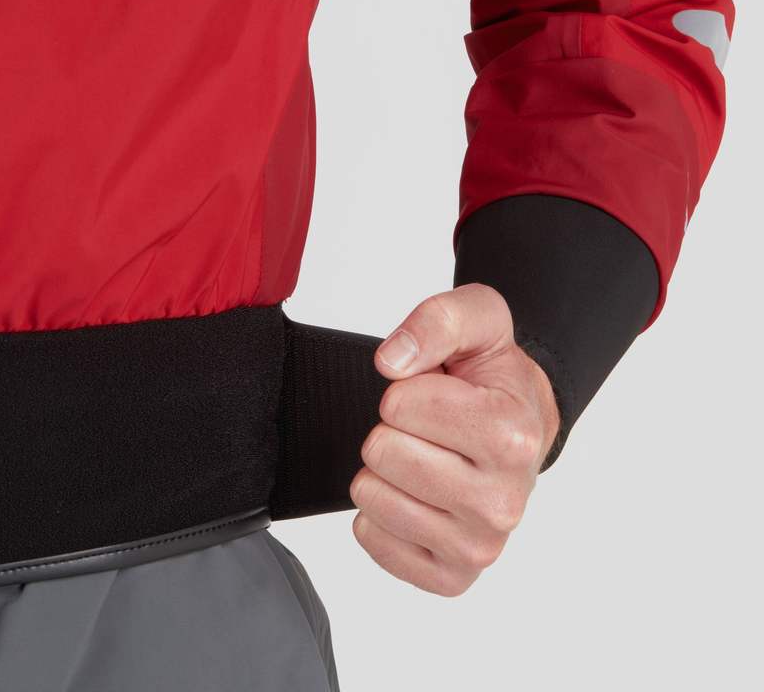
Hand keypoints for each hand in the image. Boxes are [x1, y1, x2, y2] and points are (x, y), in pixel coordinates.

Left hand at [349, 283, 560, 596]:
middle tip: (428, 428)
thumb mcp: (476, 317)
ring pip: (372, 498)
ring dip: (385, 469)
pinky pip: (371, 539)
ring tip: (424, 456)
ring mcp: (478, 547)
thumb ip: (435, 321)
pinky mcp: (450, 575)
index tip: (436, 391)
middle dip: (393, 429)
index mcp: (513, 436)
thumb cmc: (492, 373)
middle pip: (383, 452)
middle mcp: (503, 502)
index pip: (400, 405)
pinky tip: (414, 493)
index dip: (405, 389)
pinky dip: (379, 511)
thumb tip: (391, 362)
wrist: (521, 424)